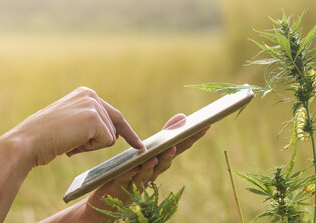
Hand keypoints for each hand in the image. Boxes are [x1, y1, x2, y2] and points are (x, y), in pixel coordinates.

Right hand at [8, 87, 143, 166]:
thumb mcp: (71, 124)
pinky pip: (107, 141)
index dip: (126, 131)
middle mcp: (91, 95)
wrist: (27, 142)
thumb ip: (91, 125)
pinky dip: (91, 148)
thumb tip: (114, 136)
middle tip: (89, 145)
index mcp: (85, 94)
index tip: (139, 144)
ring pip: (110, 136)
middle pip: (115, 124)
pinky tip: (73, 143)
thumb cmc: (45, 138)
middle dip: (106, 140)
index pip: (113, 114)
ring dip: (92, 145)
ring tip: (69, 141)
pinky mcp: (94, 118)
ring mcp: (93, 105)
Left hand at [79, 114, 208, 221]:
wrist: (110, 198)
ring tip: (157, 156)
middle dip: (173, 152)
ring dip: (153, 165)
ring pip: (148, 173)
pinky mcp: (122, 186)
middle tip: (178, 143)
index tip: (205, 125)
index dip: (192, 137)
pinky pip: (127, 178)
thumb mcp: (150, 152)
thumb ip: (165, 136)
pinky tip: (134, 166)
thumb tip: (181, 117)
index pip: (179, 148)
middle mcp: (153, 172)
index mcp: (161, 161)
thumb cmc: (134, 172)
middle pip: (166, 161)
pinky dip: (131, 172)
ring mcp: (138, 180)